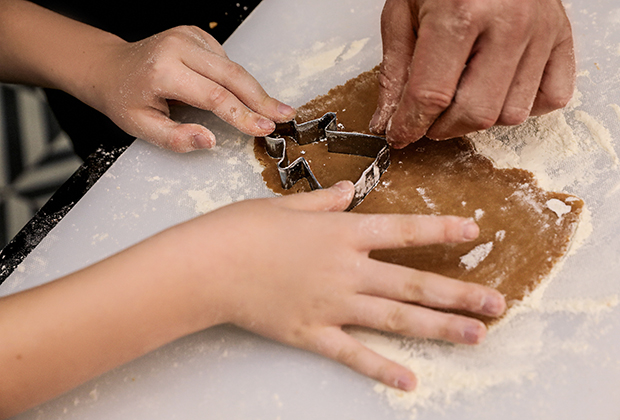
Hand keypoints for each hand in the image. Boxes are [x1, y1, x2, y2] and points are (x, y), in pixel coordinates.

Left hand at [87, 26, 295, 151]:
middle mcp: (178, 47)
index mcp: (163, 70)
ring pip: (233, 66)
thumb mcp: (141, 127)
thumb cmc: (124, 99)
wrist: (111, 67)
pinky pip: (226, 60)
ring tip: (274, 109)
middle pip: (232, 75)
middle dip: (262, 99)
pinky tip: (240, 94)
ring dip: (255, 90)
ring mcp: (189, 36)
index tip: (264, 129)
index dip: (243, 115)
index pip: (214, 95)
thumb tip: (209, 141)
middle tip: (285, 115)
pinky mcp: (197, 34)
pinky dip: (237, 80)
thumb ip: (175, 138)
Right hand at [179, 181, 505, 390]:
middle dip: (458, 294)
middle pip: (412, 284)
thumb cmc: (243, 229)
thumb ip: (324, 202)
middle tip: (497, 304)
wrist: (207, 265)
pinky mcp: (312, 332)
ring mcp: (332, 304)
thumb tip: (348, 193)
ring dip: (438, 329)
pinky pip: (352, 353)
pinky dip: (380, 368)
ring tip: (475, 337)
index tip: (474, 232)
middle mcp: (347, 270)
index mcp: (341, 234)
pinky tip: (408, 380)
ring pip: (395, 319)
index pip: (403, 231)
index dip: (441, 230)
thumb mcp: (287, 205)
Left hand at [370, 0, 575, 147]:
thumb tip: (387, 120)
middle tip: (428, 118)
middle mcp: (508, 23)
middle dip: (442, 128)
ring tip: (462, 94)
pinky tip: (499, 89)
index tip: (399, 135)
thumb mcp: (403, 10)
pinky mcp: (563, 37)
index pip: (431, 95)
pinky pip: (550, 99)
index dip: (409, 125)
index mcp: (460, 13)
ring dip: (480, 118)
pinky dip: (523, 107)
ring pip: (512, 115)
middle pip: (475, 113)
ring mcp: (542, 31)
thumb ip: (395, 70)